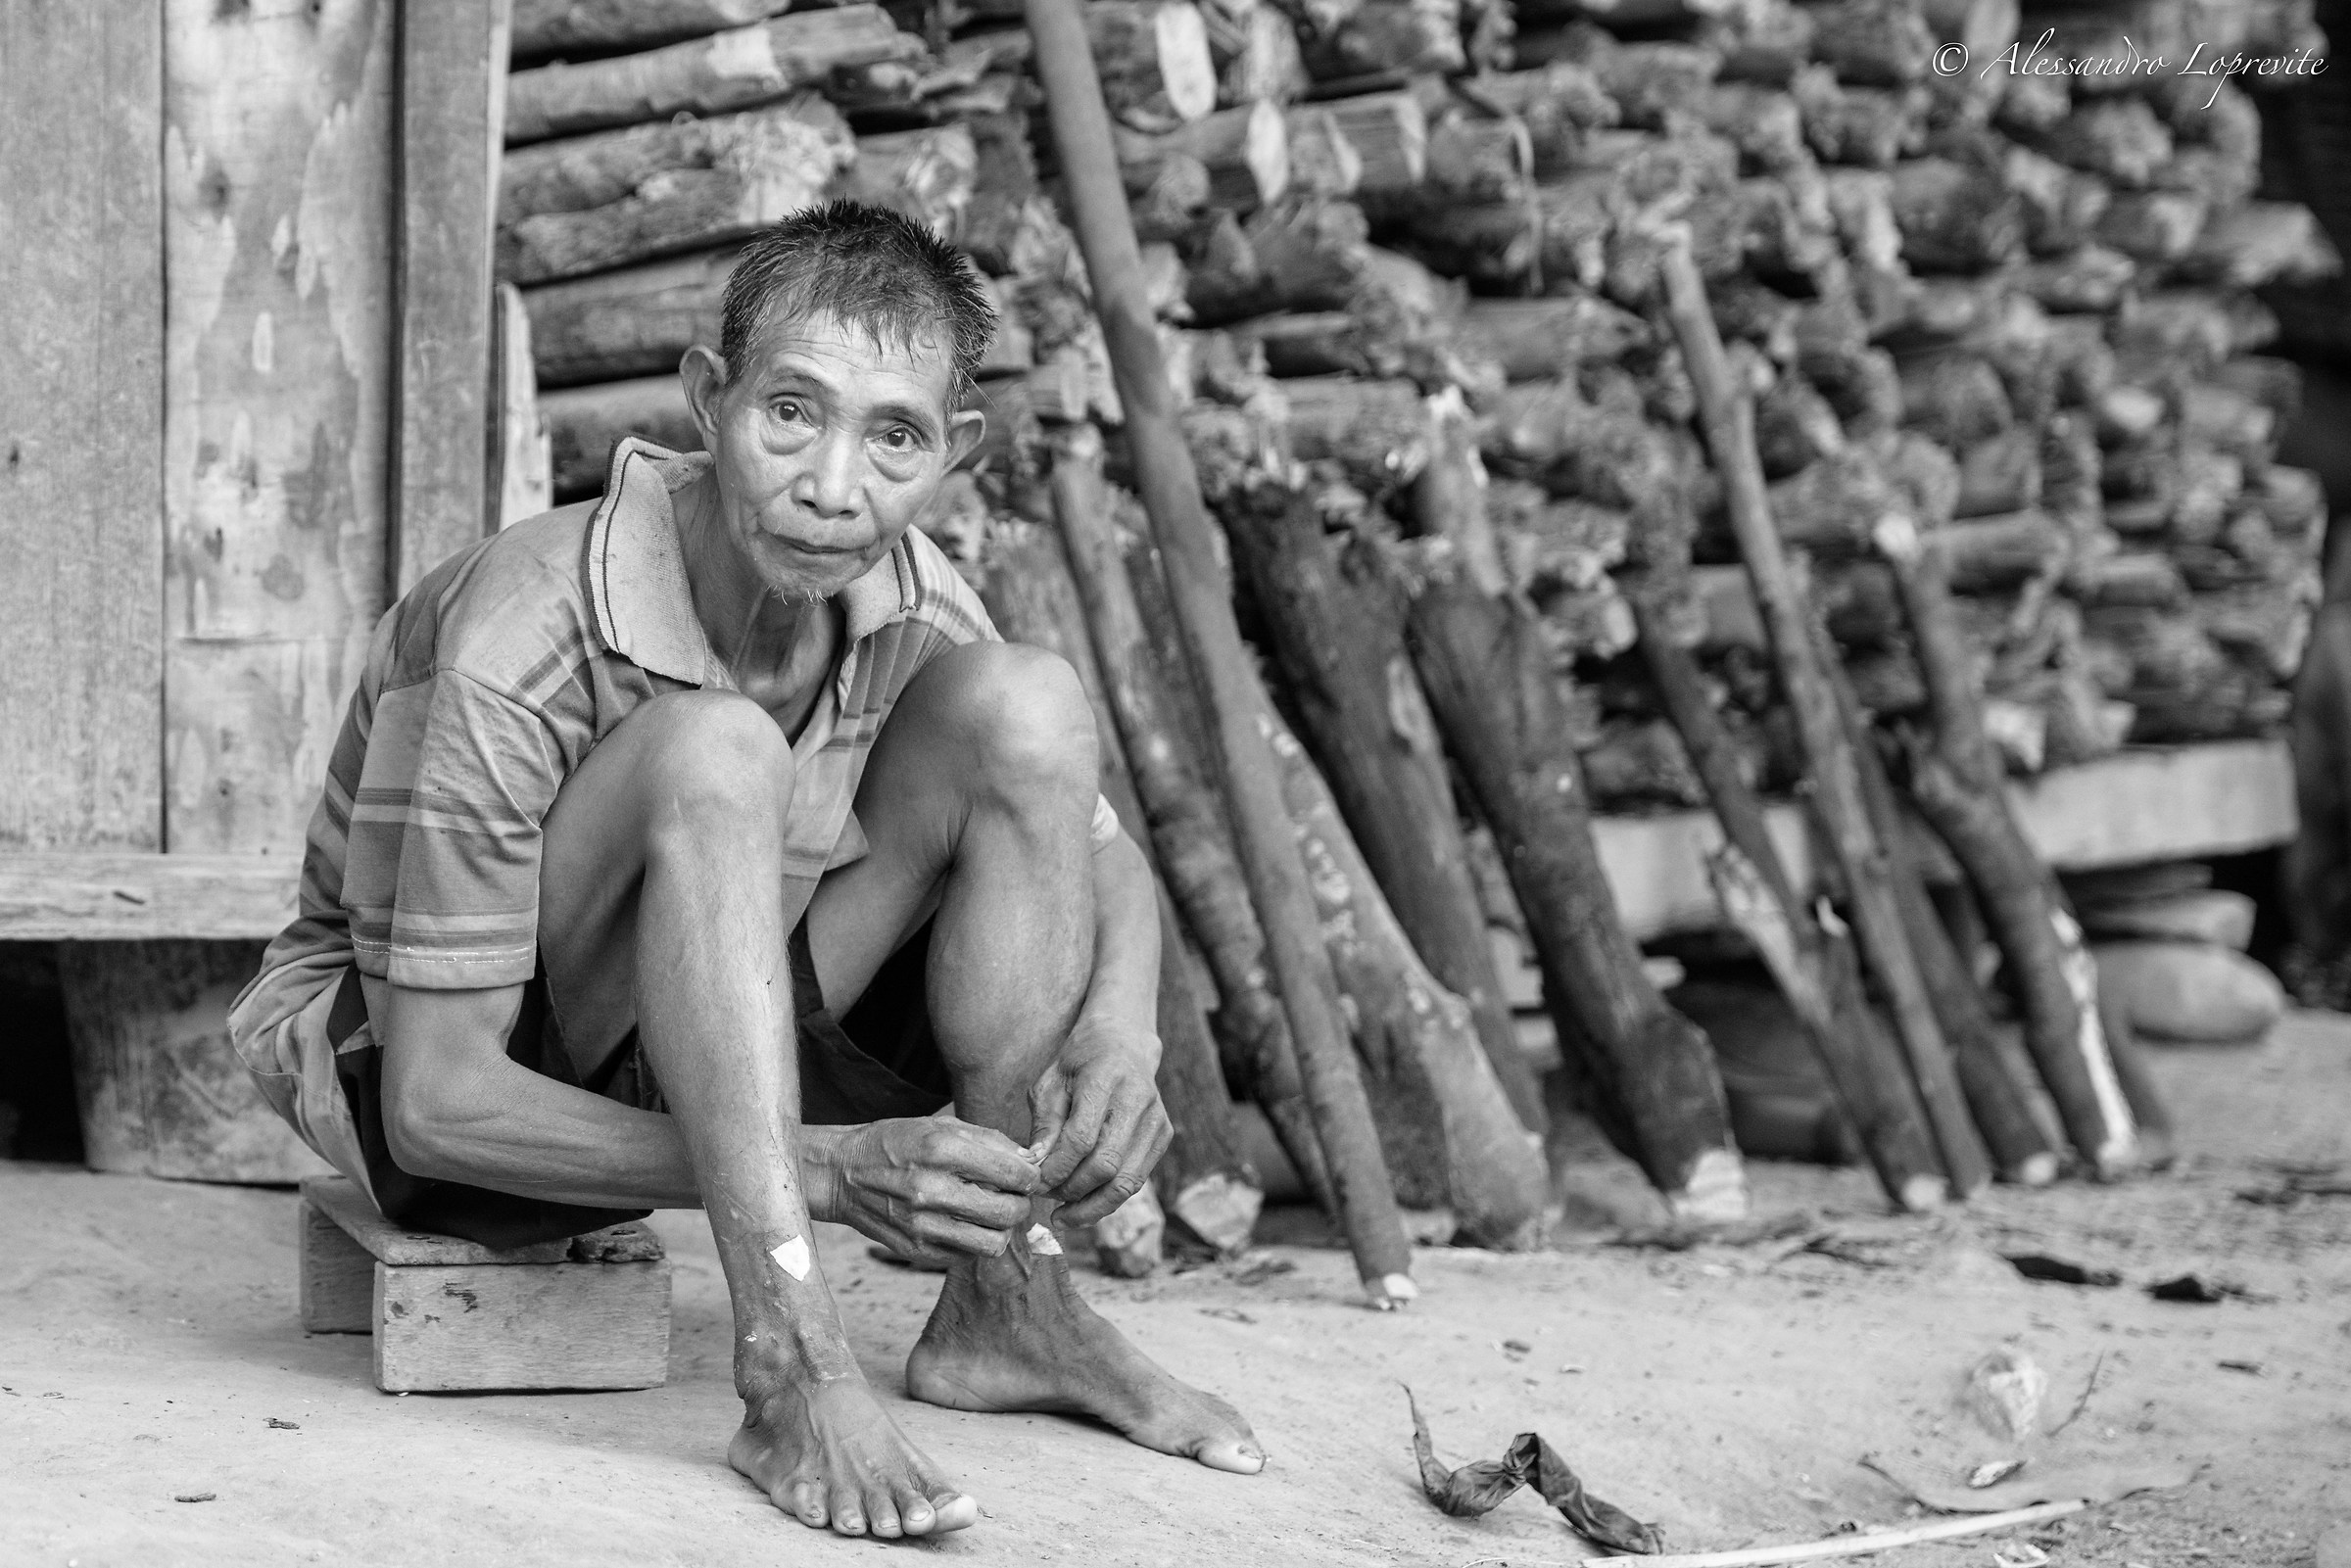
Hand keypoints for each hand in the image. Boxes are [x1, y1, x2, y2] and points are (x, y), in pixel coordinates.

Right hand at [809, 1119, 1039, 1265]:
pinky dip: (974, 1242)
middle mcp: (931, 1190)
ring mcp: (922, 1225)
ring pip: (992, 1244)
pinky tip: (964, 1223)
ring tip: (992, 1213)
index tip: (1028, 1175)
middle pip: (1008, 1213)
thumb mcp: (939, 1125)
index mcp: (940, 1150)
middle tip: (1015, 1196)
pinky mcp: (915, 1251)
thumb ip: (989, 1141)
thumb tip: (1030, 1160)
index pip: (1012, 1173)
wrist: (842, 1174)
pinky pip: (966, 1256)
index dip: (1031, 1176)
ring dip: (1001, 1229)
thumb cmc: (896, 1143)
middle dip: (1022, 1204)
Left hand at [1027, 1013, 1171, 1228]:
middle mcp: (1138, 1100)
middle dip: (1071, 1190)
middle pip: (1106, 1165)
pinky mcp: (1163, 1136)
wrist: (1124, 1043)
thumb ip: (1045, 1125)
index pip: (1082, 1138)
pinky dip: (1108, 1200)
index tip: (1034, 1182)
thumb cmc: (1080, 1064)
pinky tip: (1084, 1205)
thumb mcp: (1051, 1083)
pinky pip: (1135, 1181)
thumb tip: (1036, 1167)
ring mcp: (1156, 1120)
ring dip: (1090, 1207)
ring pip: (1125, 1182)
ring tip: (1063, 1216)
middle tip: (1045, 1197)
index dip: (1056, 1168)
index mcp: (1106, 1078)